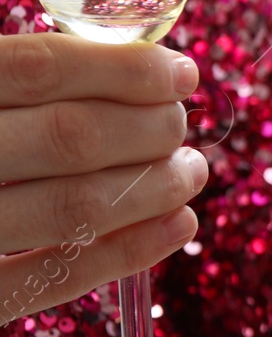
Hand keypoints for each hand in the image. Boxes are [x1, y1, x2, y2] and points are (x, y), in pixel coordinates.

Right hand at [0, 34, 206, 326]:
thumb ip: (5, 76)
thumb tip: (104, 59)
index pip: (37, 68)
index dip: (122, 69)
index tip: (178, 72)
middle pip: (68, 137)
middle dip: (148, 129)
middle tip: (181, 125)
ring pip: (72, 208)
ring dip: (151, 187)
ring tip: (188, 171)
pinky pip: (55, 277)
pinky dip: (129, 252)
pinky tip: (176, 226)